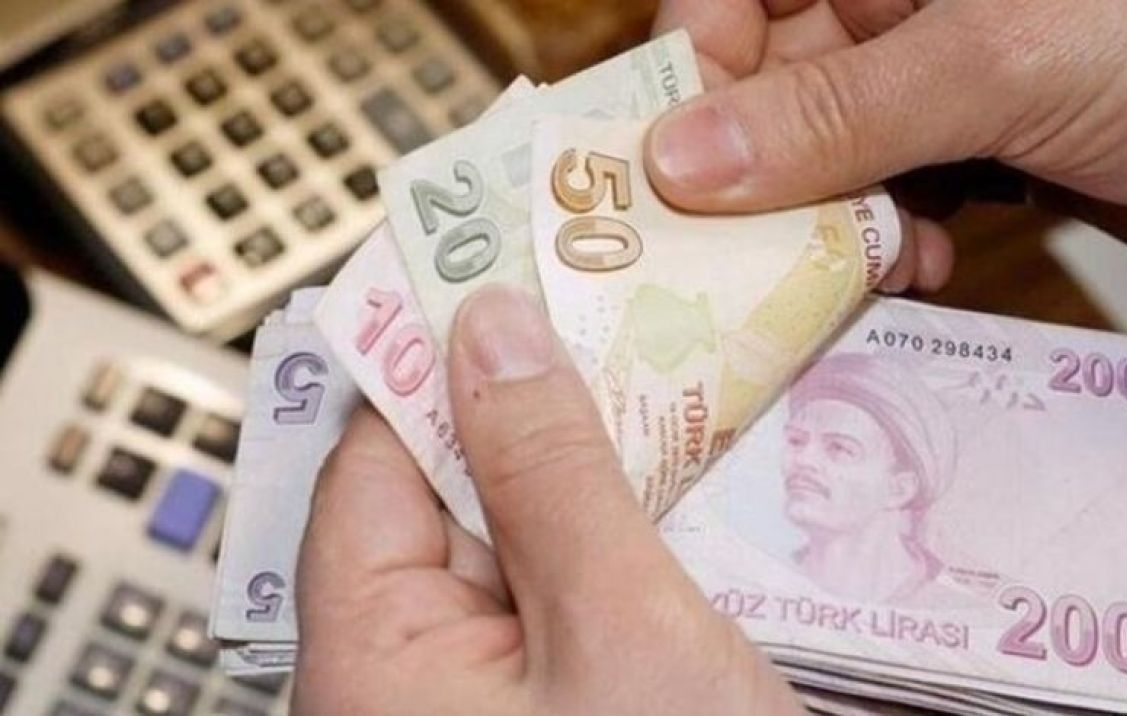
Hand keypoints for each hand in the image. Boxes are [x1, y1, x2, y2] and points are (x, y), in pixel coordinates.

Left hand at [292, 286, 803, 715]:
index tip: (516, 268)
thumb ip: (550, 474)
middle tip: (631, 322)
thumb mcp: (621, 633)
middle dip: (544, 406)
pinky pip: (567, 590)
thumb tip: (493, 328)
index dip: (441, 351)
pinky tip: (693, 494)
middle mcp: (407, 672)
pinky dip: (626, 536)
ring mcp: (482, 692)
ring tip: (683, 394)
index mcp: (371, 654)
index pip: (374, 453)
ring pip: (524, 535)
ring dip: (601, 471)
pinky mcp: (551, 700)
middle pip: (452, 488)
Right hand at [645, 0, 1126, 277]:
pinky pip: (882, 203)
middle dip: (754, 179)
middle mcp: (894, 7)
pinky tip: (918, 268)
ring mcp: (930, 82)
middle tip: (739, 260)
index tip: (667, 169)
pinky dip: (886, 247)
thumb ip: (837, 113)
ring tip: (852, 269)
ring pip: (819, 161)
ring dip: (823, 227)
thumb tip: (683, 162)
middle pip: (765, 90)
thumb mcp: (997, 62)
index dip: (690, 72)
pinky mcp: (967, 151)